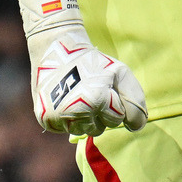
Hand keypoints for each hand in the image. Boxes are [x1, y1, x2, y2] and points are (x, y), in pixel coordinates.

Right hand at [29, 27, 147, 135]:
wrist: (56, 50)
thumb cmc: (93, 62)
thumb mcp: (120, 73)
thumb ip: (135, 101)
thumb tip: (136, 127)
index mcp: (96, 99)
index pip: (117, 118)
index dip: (115, 102)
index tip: (106, 88)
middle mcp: (75, 112)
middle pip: (100, 129)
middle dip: (101, 114)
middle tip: (92, 91)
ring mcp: (58, 117)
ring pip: (83, 131)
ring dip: (85, 118)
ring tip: (79, 96)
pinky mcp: (45, 119)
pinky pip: (66, 130)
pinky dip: (69, 119)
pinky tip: (67, 100)